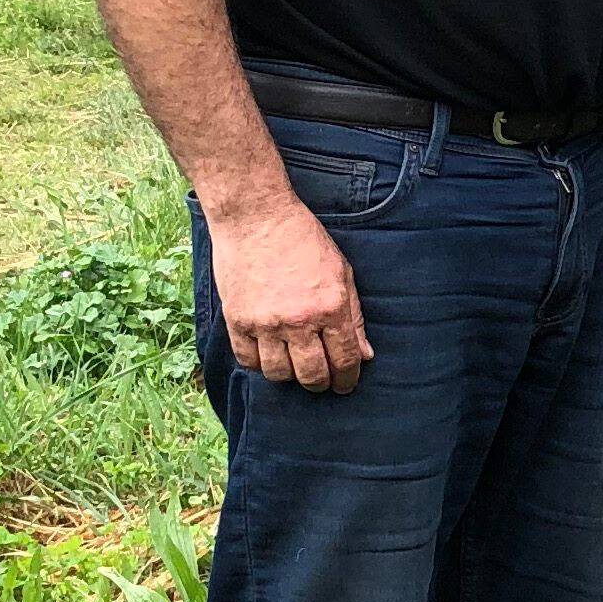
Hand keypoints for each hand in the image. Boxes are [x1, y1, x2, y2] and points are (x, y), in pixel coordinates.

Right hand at [211, 197, 373, 389]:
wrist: (256, 216)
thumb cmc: (303, 239)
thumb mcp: (341, 272)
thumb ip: (354, 316)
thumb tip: (365, 355)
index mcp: (330, 306)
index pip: (345, 360)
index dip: (347, 379)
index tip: (345, 385)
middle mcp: (299, 319)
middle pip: (312, 375)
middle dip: (320, 383)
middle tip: (321, 380)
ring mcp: (265, 322)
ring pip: (279, 374)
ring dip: (289, 375)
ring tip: (293, 364)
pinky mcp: (237, 320)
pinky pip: (248, 360)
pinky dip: (260, 364)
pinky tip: (268, 354)